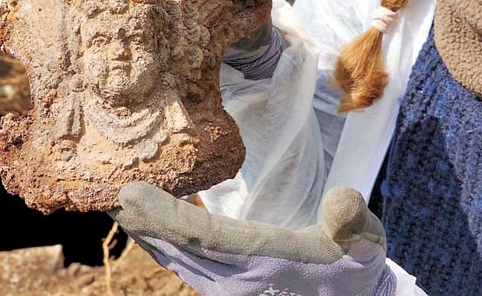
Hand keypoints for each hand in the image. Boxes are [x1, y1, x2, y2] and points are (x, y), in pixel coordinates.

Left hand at [111, 182, 394, 295]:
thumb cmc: (359, 269)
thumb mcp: (369, 244)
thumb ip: (355, 222)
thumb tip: (342, 201)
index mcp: (266, 264)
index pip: (207, 239)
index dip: (167, 218)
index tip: (134, 197)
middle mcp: (239, 282)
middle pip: (181, 252)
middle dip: (146, 224)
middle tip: (112, 196)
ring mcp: (231, 289)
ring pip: (180, 261)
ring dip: (151, 235)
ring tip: (124, 207)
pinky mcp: (231, 288)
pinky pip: (189, 265)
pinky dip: (168, 245)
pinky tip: (155, 228)